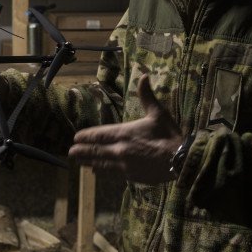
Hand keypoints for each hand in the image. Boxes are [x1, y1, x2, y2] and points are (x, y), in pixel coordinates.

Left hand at [68, 75, 183, 183]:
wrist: (180, 160)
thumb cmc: (169, 135)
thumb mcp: (158, 113)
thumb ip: (147, 96)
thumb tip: (144, 76)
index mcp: (124, 133)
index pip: (99, 134)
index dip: (87, 136)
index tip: (76, 138)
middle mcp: (120, 149)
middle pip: (96, 150)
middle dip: (82, 151)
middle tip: (70, 152)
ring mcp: (124, 165)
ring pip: (101, 163)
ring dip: (88, 162)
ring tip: (78, 162)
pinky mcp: (131, 176)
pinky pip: (111, 173)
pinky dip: (102, 171)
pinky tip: (96, 172)